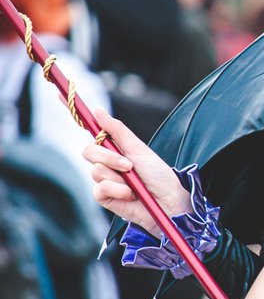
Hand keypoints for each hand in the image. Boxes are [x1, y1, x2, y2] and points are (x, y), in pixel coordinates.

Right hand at [82, 107, 190, 236]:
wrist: (168, 202)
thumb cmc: (157, 174)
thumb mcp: (138, 149)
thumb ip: (117, 131)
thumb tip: (97, 110)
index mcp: (115, 146)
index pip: (91, 129)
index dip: (75, 113)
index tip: (60, 95)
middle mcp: (107, 161)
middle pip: (88, 151)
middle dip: (108, 157)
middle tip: (128, 165)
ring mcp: (104, 179)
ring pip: (96, 170)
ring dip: (117, 175)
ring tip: (134, 182)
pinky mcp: (104, 197)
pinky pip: (99, 188)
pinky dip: (116, 190)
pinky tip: (129, 195)